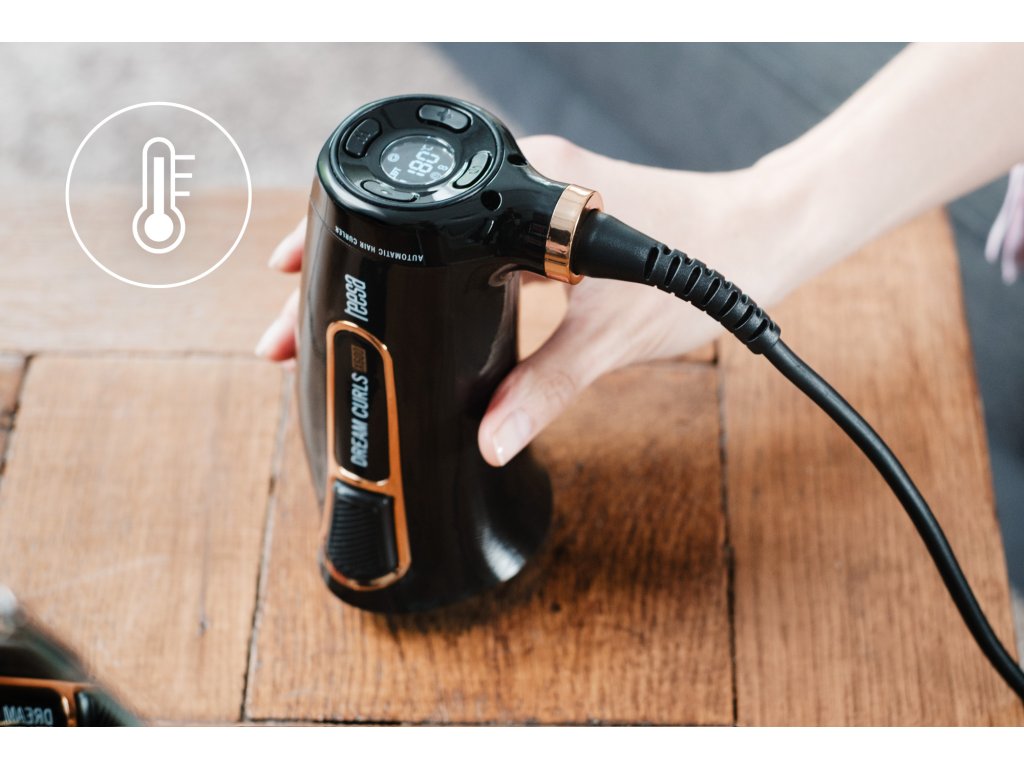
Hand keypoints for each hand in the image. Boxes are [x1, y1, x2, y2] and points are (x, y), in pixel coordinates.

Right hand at [256, 136, 793, 465]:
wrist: (764, 233)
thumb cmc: (708, 262)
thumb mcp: (614, 339)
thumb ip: (545, 390)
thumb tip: (487, 441)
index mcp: (528, 192)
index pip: (410, 218)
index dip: (339, 249)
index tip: (284, 279)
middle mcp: (524, 177)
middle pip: (406, 221)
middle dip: (341, 268)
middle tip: (289, 323)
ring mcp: (533, 192)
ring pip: (433, 227)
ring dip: (383, 267)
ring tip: (334, 314)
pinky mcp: (547, 212)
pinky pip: (468, 235)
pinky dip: (428, 267)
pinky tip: (406, 298)